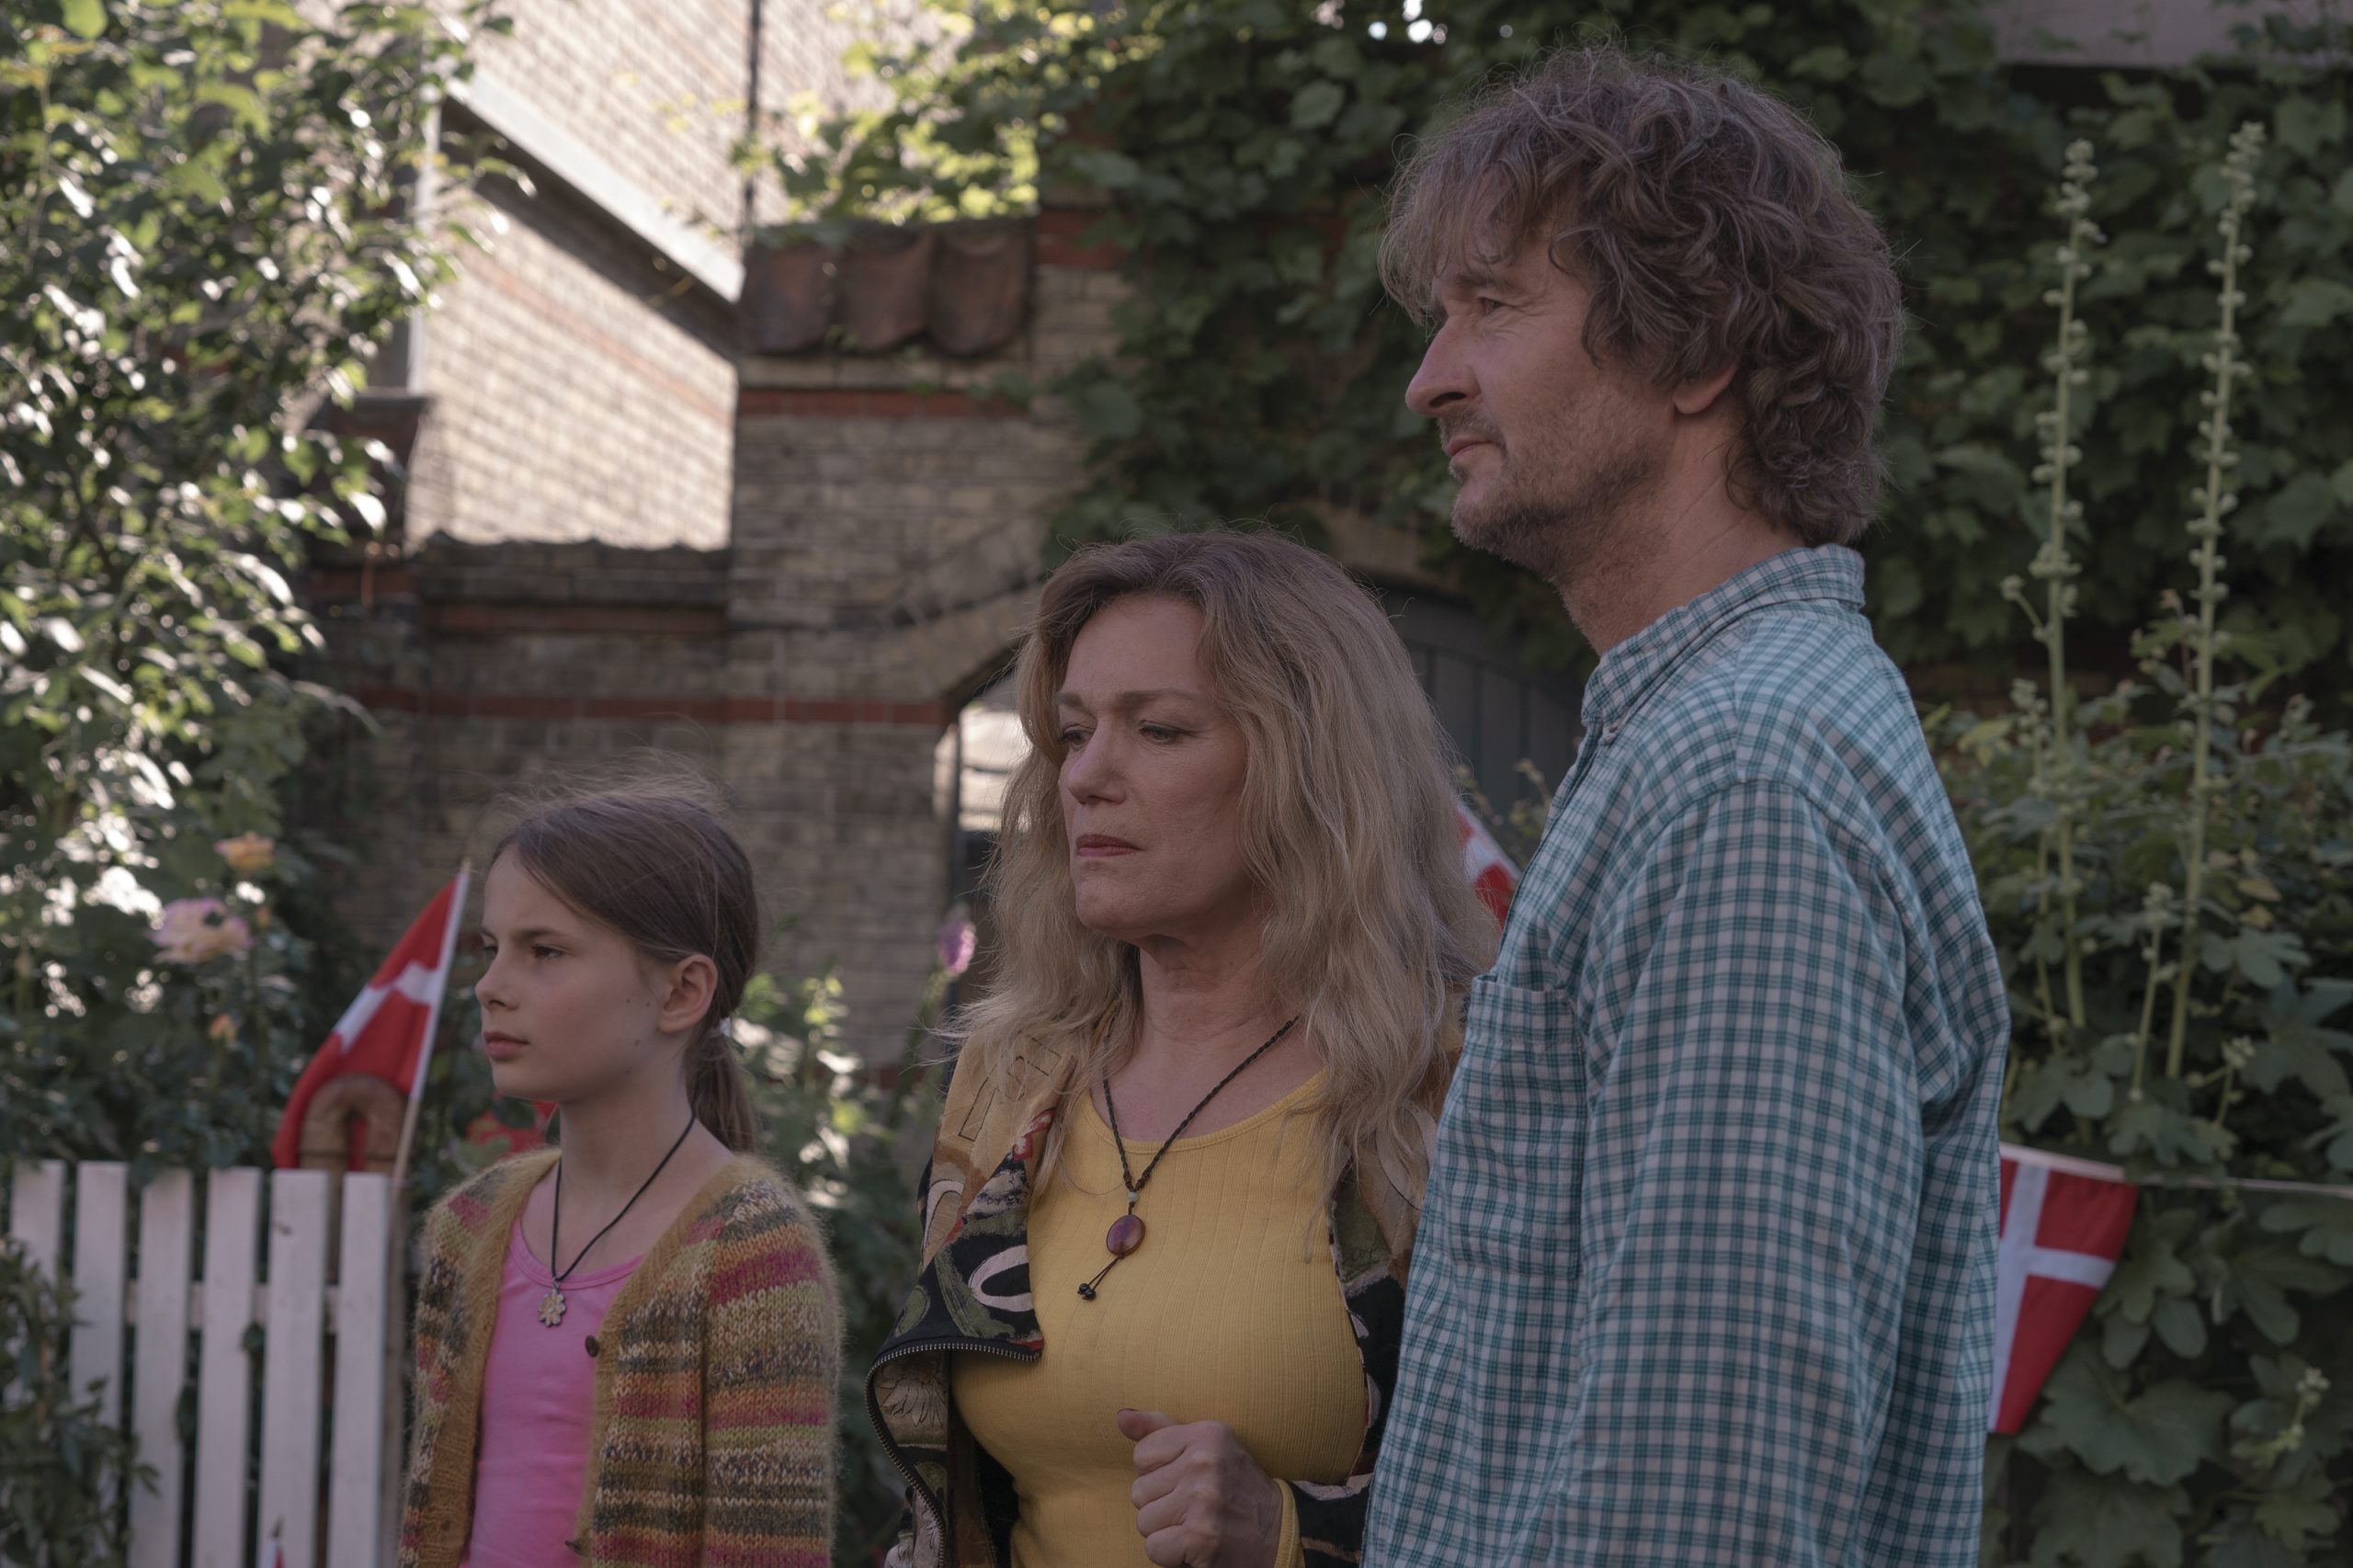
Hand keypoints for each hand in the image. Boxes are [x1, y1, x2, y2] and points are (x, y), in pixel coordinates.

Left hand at [1119, 1408, 1285, 1567]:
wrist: (1278, 1533)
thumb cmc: (1235, 1487)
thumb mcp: (1207, 1446)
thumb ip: (1161, 1431)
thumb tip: (1121, 1416)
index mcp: (1206, 1434)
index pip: (1142, 1454)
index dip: (1159, 1474)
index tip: (1186, 1480)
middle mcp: (1204, 1463)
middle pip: (1139, 1490)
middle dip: (1161, 1504)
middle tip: (1194, 1507)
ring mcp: (1202, 1500)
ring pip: (1144, 1521)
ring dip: (1165, 1530)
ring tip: (1193, 1524)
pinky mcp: (1200, 1536)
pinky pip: (1153, 1547)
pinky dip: (1170, 1554)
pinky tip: (1193, 1544)